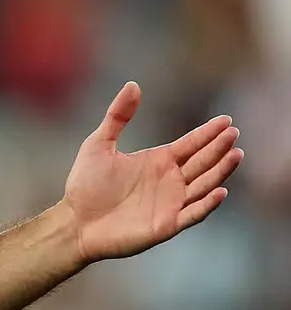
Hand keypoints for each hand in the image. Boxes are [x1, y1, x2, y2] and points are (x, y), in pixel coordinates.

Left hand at [61, 82, 242, 263]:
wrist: (74, 222)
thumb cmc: (84, 185)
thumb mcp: (98, 144)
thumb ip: (117, 116)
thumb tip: (133, 84)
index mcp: (159, 161)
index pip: (191, 144)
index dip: (208, 133)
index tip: (226, 121)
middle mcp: (170, 181)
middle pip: (203, 162)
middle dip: (219, 147)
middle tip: (232, 133)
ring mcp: (171, 203)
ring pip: (204, 185)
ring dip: (221, 171)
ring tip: (235, 154)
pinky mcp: (166, 225)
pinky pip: (193, 214)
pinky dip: (207, 204)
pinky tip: (220, 190)